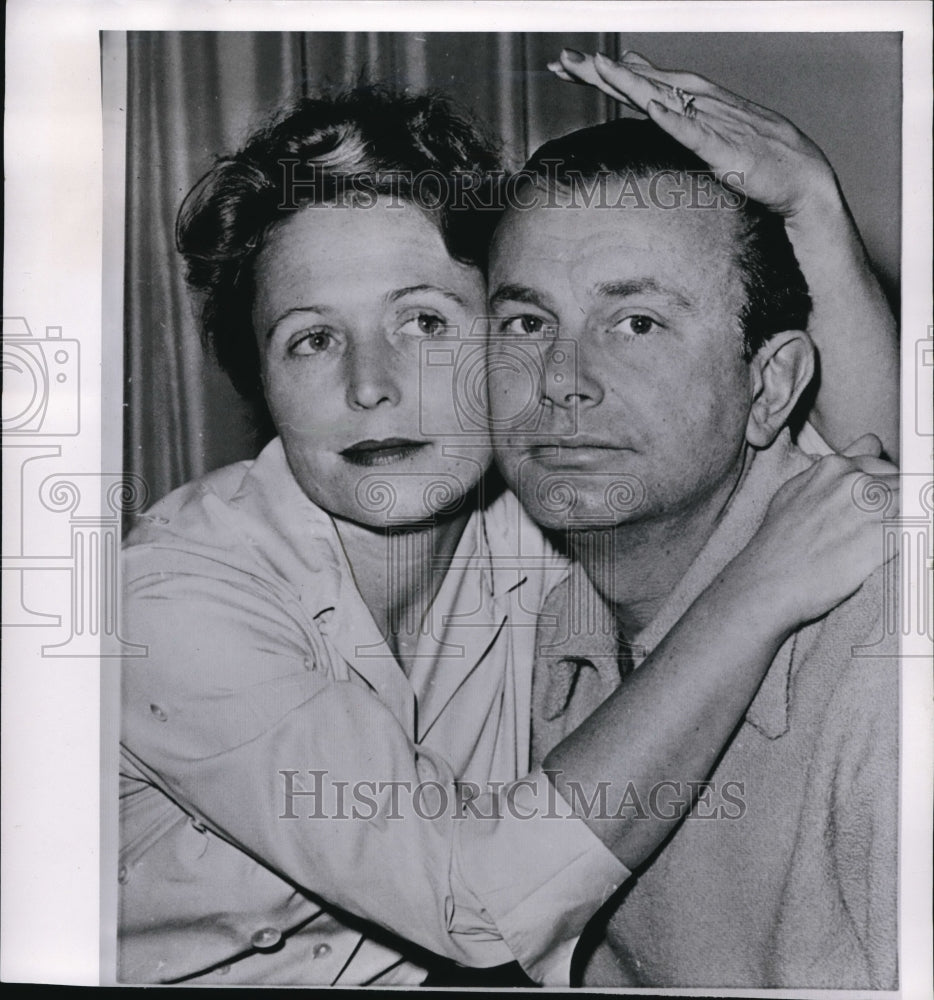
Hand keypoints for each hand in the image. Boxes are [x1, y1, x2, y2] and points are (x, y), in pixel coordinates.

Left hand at [548, 48, 838, 217]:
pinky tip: (652, 107)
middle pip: (642, 83)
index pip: (638, 82)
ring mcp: (713, 123)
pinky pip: (696, 132)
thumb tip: (642, 89)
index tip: (564, 66)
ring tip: (599, 69)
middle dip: (601, 72)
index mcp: (692, 102)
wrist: (802, 181)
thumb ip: (675, 112)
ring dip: (630, 84)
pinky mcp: (726, 148)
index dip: (600, 74)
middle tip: (563, 60)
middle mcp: (700, 104)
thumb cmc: (758, 159)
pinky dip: (675, 119)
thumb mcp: (709, 133)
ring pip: (664, 98)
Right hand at [730, 434, 898, 627]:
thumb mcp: (794, 492)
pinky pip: (918, 525)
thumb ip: (831, 469)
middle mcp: (853, 480)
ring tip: (879, 541)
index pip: (881, 464)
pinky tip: (891, 549)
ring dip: (905, 519)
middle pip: (902, 482)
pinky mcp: (885, 536)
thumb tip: (865, 445)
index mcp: (833, 466)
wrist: (769, 582)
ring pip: (914, 501)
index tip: (879, 506)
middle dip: (897, 504)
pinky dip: (913, 535)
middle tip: (874, 531)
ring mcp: (870, 506)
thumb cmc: (778, 544)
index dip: (883, 486)